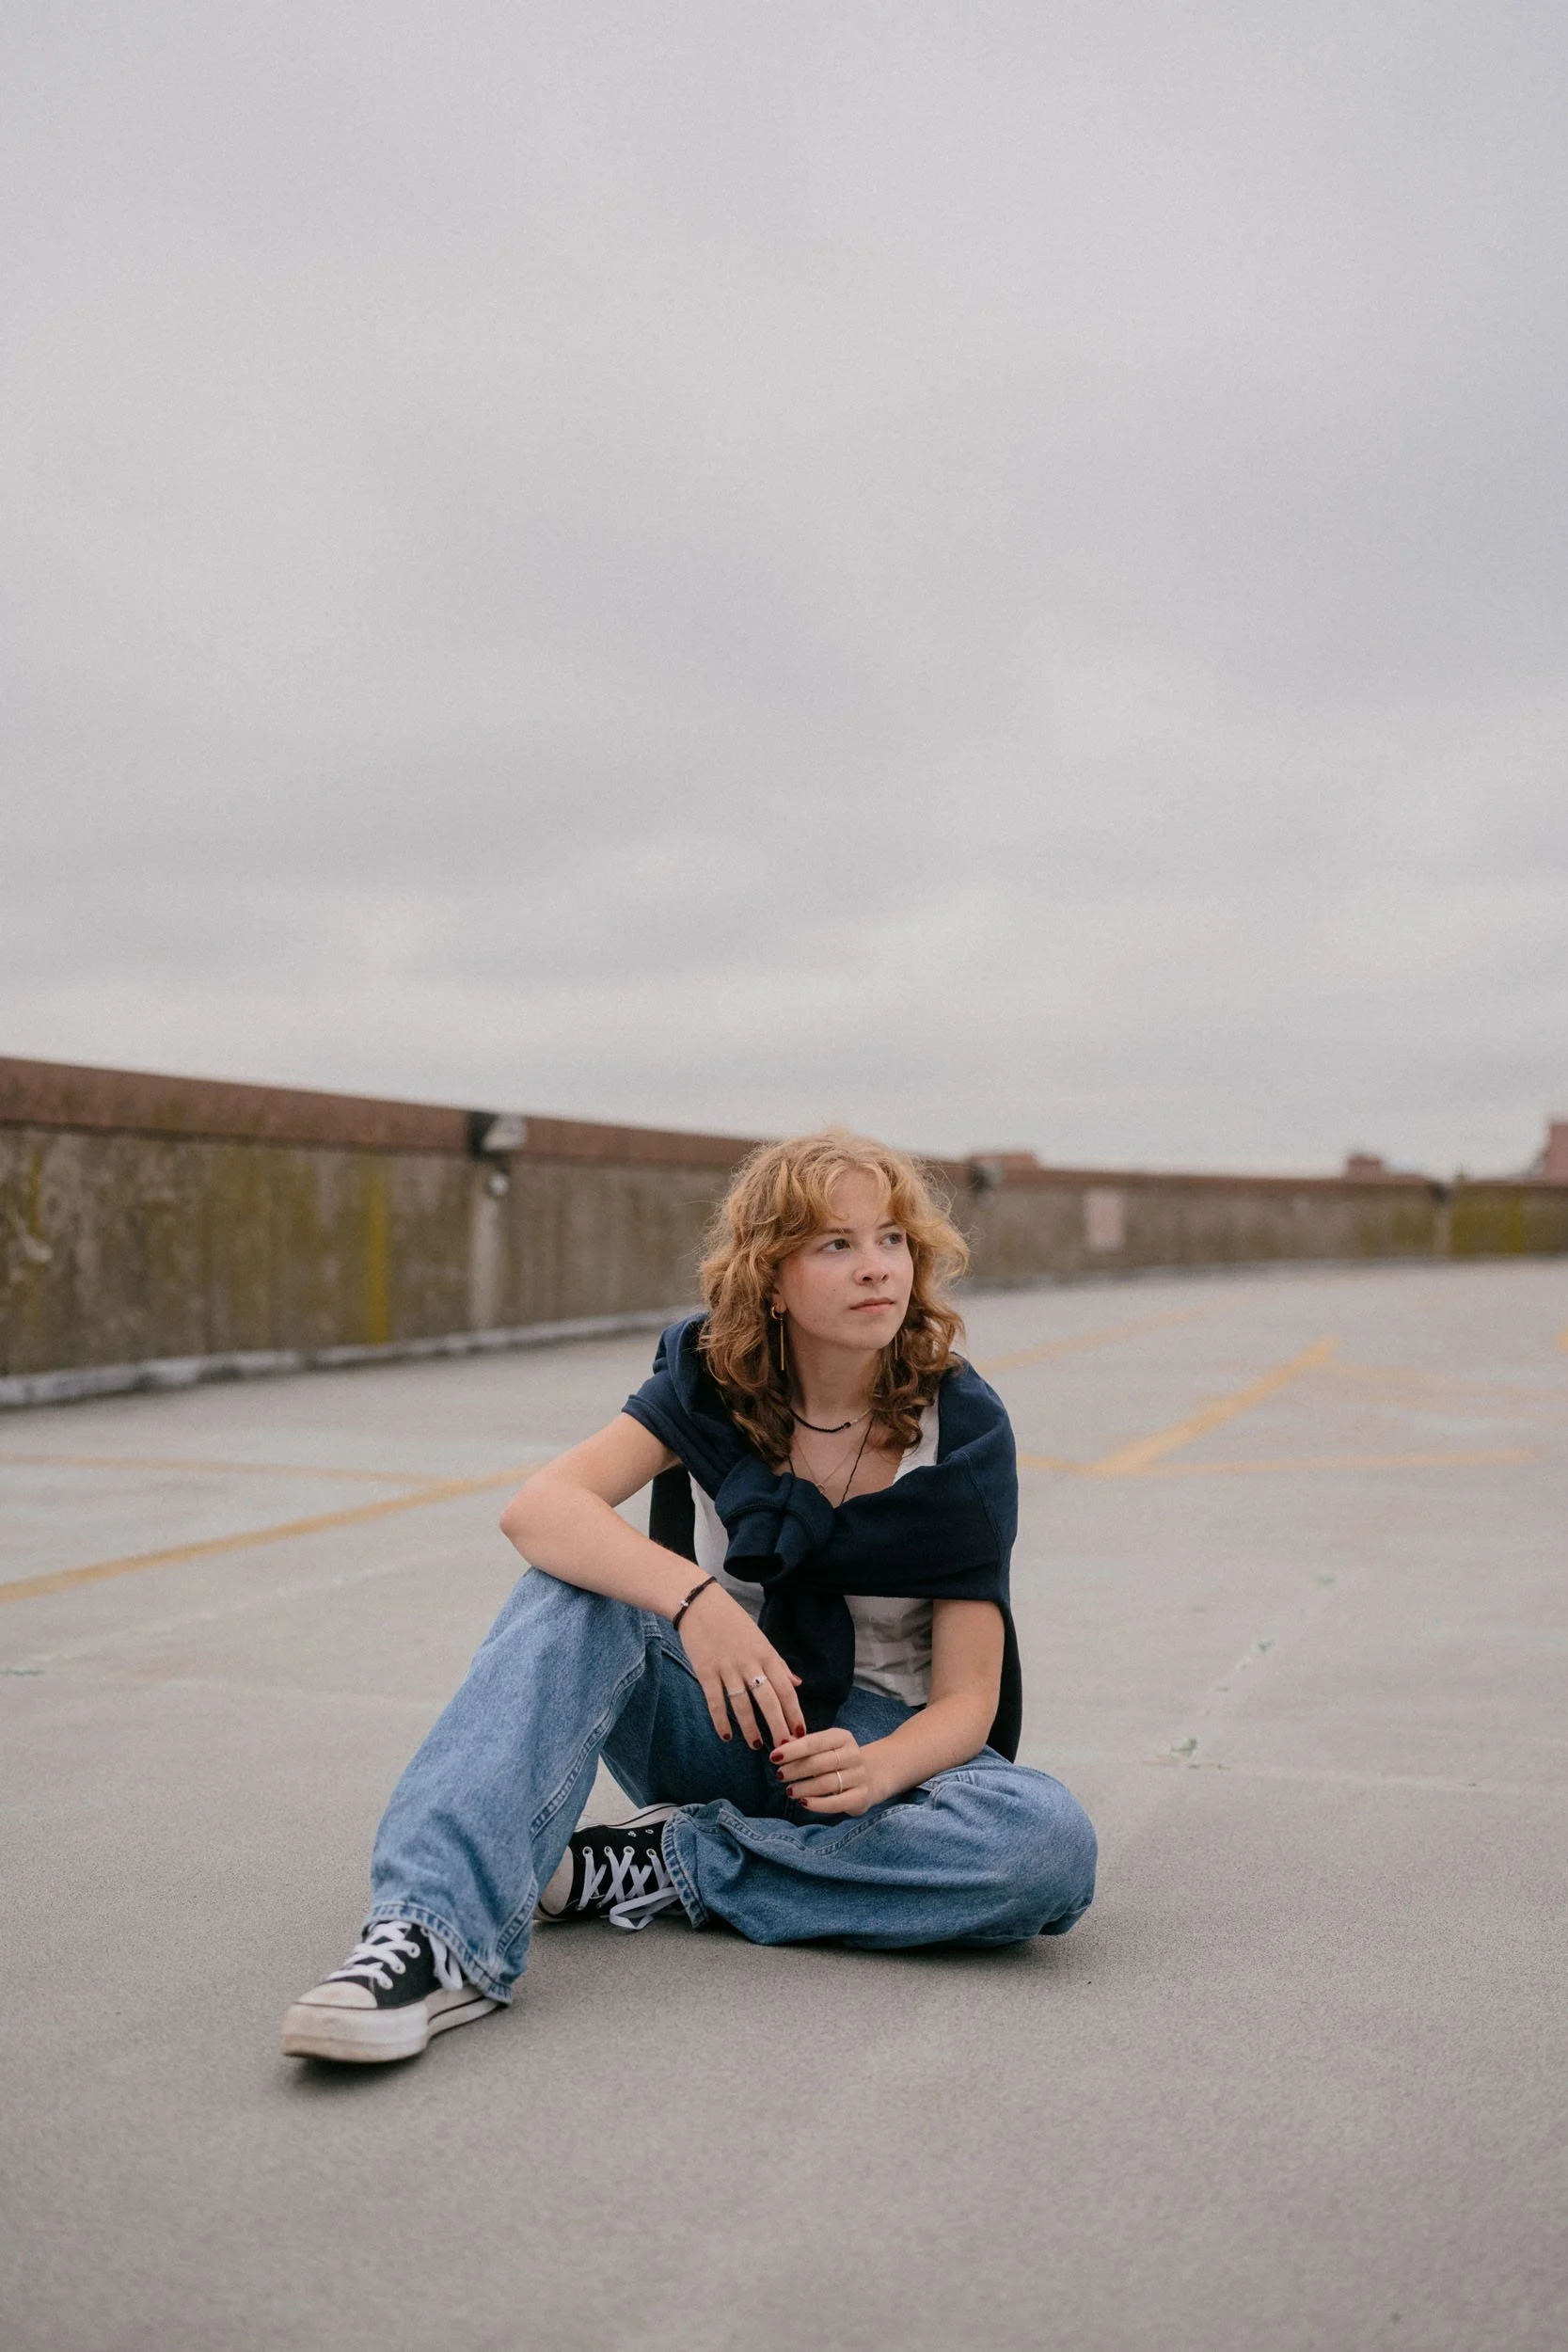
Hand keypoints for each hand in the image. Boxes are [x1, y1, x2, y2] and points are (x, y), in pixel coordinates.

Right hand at [677, 1584, 805, 1749]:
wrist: (699, 1603)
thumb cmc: (732, 1621)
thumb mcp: (760, 1639)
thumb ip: (778, 1663)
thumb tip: (797, 1683)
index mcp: (766, 1654)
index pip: (786, 1688)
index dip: (794, 1712)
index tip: (801, 1732)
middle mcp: (749, 1663)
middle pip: (768, 1700)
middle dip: (778, 1726)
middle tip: (784, 1747)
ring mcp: (727, 1668)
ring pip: (742, 1704)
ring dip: (750, 1728)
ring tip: (756, 1744)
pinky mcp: (705, 1671)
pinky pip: (715, 1701)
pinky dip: (721, 1720)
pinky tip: (726, 1736)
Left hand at [771, 1728, 883, 1815]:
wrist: (873, 1775)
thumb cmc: (838, 1760)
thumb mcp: (824, 1747)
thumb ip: (802, 1745)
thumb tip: (780, 1743)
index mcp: (842, 1737)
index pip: (815, 1742)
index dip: (793, 1750)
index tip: (774, 1757)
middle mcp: (853, 1755)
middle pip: (819, 1763)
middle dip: (795, 1769)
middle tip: (779, 1775)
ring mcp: (859, 1776)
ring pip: (827, 1783)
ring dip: (804, 1788)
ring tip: (789, 1791)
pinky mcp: (862, 1797)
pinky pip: (837, 1802)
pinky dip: (818, 1804)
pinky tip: (804, 1802)